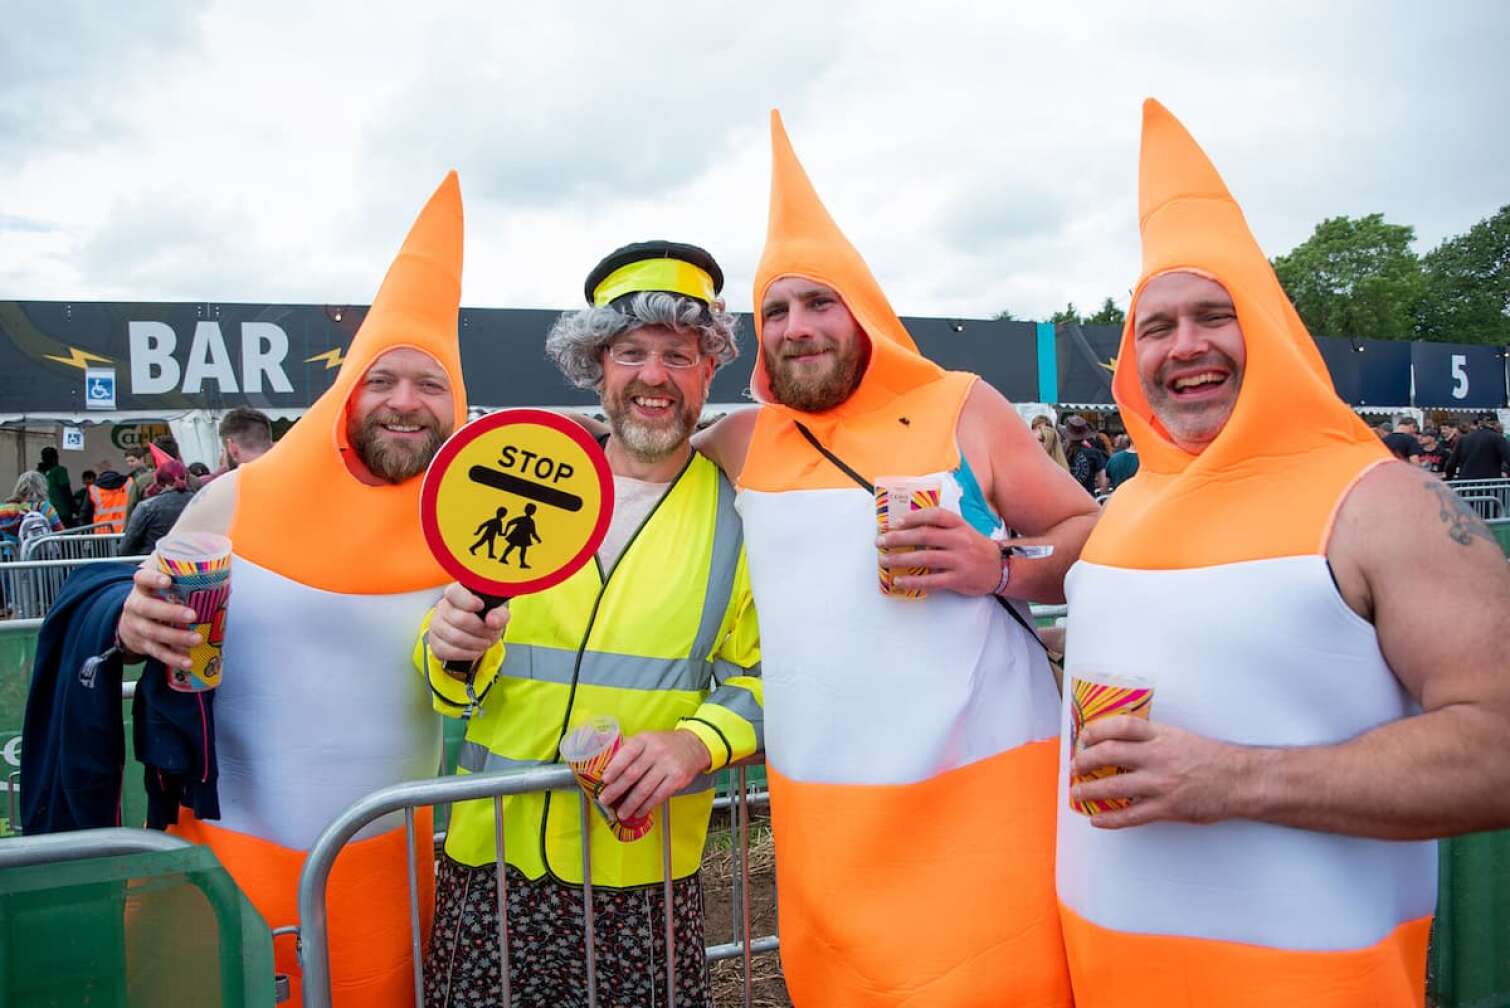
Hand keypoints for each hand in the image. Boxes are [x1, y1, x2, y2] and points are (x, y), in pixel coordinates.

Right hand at [117, 564, 199, 670]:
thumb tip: (220, 564)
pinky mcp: (142, 645)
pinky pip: (157, 652)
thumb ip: (183, 574)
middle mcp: (135, 606)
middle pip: (147, 609)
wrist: (130, 622)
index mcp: (141, 587)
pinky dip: (172, 658)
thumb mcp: (163, 583)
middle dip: (169, 613)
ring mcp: (137, 627)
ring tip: (196, 639)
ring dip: (175, 638)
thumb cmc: (156, 597)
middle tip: (192, 615)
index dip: (152, 579)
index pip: (141, 578)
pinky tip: (187, 661)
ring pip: (153, 633)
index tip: (168, 580)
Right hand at [426, 583, 509, 673]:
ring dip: (476, 643)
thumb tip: (492, 621)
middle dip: (481, 629)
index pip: (455, 593)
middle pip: (460, 619)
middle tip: (490, 632)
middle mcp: (443, 607)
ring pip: (455, 638)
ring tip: (485, 642)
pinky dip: (467, 654)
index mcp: (457, 594)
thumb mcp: (497, 612)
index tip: (481, 606)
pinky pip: (449, 651)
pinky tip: (475, 650)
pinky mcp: (435, 643)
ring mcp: (436, 625)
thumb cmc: (485, 617)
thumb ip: (499, 614)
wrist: (476, 632)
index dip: (469, 601)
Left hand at [597, 729, 712, 823]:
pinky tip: (638, 812)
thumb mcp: (647, 739)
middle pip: (633, 773)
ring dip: (630, 803)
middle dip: (617, 789)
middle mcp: (656, 751)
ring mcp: (668, 765)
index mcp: (645, 739)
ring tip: (621, 813)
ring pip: (645, 788)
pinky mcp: (677, 778)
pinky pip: (658, 795)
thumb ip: (628, 749)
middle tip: (605, 800)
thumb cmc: (664, 745)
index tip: (604, 780)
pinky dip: (647, 806)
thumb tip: (604, 763)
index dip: (614, 767)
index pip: (627, 753)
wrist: (694, 746)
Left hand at [877, 507, 999, 595]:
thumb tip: (909, 528)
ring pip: (925, 557)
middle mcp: (960, 540)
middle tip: (881, 542)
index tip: (896, 522)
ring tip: (884, 561)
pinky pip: (931, 581)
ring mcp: (959, 560)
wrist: (1000, 569)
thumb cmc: (976, 548)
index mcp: (960, 525)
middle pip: (925, 535)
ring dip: (901, 559)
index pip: (935, 515)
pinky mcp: (958, 579)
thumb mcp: (964, 531)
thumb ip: (942, 528)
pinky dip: (913, 581)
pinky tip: (899, 581)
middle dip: (899, 538)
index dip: (914, 517)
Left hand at [1071, 716, 1245, 828]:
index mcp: (1161, 735)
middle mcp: (1157, 756)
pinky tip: (1097, 820)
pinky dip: (1109, 819)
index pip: (1120, 725)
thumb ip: (1152, 739)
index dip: (1096, 730)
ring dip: (1089, 791)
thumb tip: (1118, 743)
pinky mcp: (1167, 808)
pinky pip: (1130, 816)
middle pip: (1108, 753)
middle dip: (1084, 760)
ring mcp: (1161, 783)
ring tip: (1076, 794)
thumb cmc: (1211, 758)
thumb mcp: (1179, 737)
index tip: (1083, 737)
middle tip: (1074, 767)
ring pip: (1113, 786)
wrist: (1240, 781)